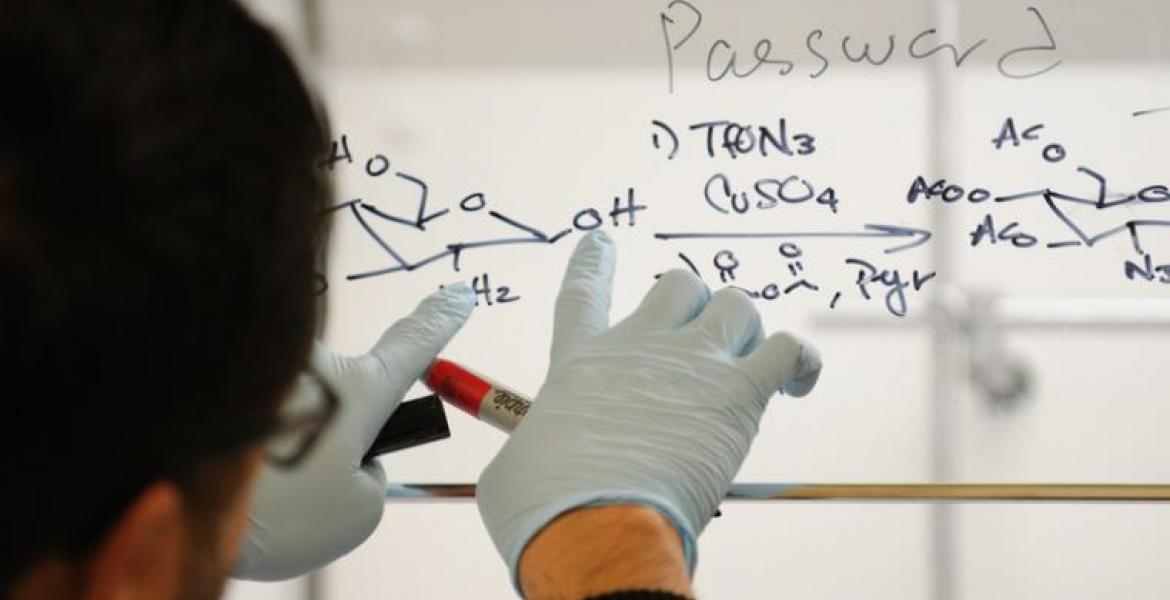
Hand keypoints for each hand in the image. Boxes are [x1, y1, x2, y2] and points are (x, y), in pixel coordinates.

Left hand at [234, 284, 474, 580]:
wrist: (172, 505)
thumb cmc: (272, 516)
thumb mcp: (353, 514)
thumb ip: (365, 477)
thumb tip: (332, 451)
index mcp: (357, 393)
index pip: (414, 347)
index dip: (441, 321)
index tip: (460, 293)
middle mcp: (311, 363)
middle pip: (335, 396)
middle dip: (324, 437)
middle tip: (296, 484)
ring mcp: (263, 363)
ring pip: (285, 409)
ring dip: (272, 449)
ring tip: (246, 493)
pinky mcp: (213, 372)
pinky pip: (243, 411)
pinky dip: (236, 446)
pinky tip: (218, 476)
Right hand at [477, 231, 820, 585]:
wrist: (592, 522)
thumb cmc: (542, 505)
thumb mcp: (513, 466)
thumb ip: (530, 446)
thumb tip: (534, 460)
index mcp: (580, 362)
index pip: (585, 292)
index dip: (593, 261)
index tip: (600, 238)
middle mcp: (638, 347)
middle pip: (678, 285)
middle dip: (692, 306)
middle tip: (694, 347)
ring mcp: (692, 364)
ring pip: (737, 304)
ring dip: (743, 329)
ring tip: (743, 365)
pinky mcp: (739, 394)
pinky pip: (789, 350)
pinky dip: (801, 361)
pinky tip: (798, 383)